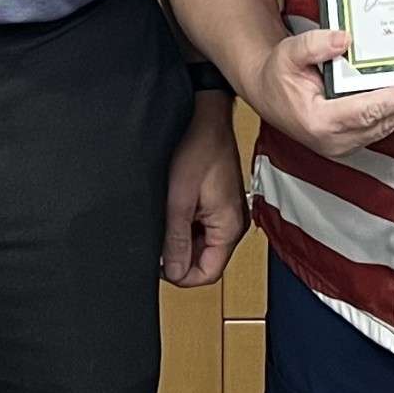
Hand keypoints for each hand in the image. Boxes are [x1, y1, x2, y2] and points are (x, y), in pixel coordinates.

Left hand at [161, 94, 248, 287]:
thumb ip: (176, 240)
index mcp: (230, 227)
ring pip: (201, 245)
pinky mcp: (221, 204)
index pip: (207, 274)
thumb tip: (172, 272)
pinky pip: (202, 228)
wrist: (207, 118)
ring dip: (181, 238)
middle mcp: (234, 224)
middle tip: (159, 235)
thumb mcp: (179, 200)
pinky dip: (186, 225)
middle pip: (204, 260)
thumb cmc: (198, 149)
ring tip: (167, 217)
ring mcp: (228, 213)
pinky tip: (174, 208)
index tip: (158, 261)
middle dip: (179, 254)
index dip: (180, 274)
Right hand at [246, 29, 393, 158]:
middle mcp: (334, 139)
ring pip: (386, 126)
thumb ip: (314, 45)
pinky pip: (381, 126)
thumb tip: (343, 39)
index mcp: (319, 121)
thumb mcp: (289, 53)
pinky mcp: (350, 140)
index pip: (367, 109)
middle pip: (383, 120)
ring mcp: (343, 144)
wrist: (267, 95)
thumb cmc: (277, 75)